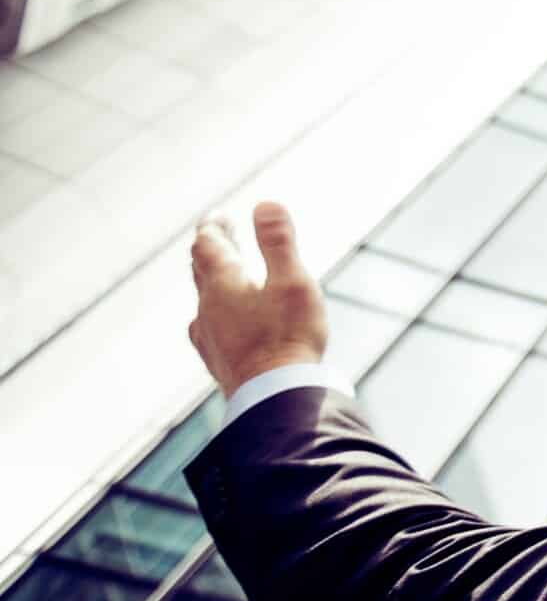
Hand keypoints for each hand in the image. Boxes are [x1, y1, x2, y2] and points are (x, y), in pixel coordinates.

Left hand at [188, 201, 329, 397]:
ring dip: (211, 278)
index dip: (213, 226)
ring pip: (203, 298)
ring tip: (221, 272)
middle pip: (200, 269)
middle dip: (210, 247)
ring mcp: (209, 335)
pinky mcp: (216, 358)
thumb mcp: (291, 281)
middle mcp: (208, 307)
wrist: (274, 396)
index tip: (220, 215)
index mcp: (224, 284)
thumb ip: (278, 243)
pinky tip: (218, 320)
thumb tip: (264, 203)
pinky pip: (207, 325)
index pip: (208, 244)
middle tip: (220, 232)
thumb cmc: (288, 337)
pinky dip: (214, 309)